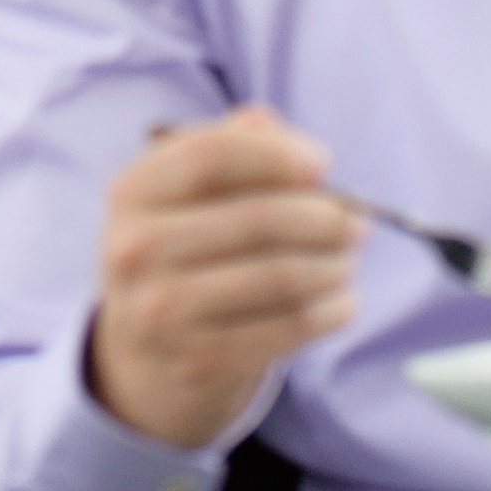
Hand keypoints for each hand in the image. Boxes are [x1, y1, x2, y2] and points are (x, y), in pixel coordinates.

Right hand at [85, 106, 364, 450]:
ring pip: (279, 275)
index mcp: (133, 192)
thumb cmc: (182, 253)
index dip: (276, 154)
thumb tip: (279, 131)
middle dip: (324, 216)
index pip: (210, 154)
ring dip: (333, 264)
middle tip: (358, 221)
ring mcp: (164, 310)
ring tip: (349, 259)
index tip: (323, 163)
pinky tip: (344, 302)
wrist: (143, 356)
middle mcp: (136, 249)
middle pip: (257, 217)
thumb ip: (231, 146)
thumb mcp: (186, 194)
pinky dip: (330, 311)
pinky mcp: (200, 359)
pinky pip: (287, 327)